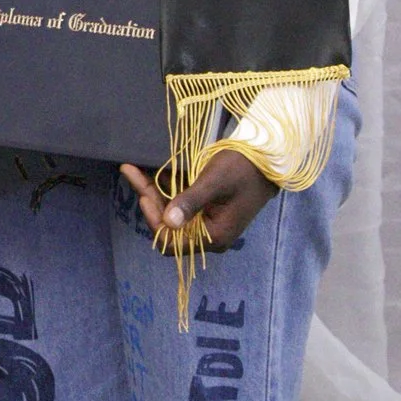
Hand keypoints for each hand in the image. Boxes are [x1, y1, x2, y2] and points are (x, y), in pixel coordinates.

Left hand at [119, 153, 276, 248]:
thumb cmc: (242, 169)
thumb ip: (191, 202)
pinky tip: (152, 171)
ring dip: (153, 192)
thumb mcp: (214, 182)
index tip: (144, 195)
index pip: (171, 242)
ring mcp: (208, 222)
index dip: (154, 220)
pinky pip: (181, 204)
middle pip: (168, 225)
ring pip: (171, 213)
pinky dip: (166, 189)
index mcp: (214, 236)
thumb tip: (168, 222)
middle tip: (132, 171)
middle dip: (149, 199)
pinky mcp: (207, 209)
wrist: (268, 158)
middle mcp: (210, 235)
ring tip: (135, 169)